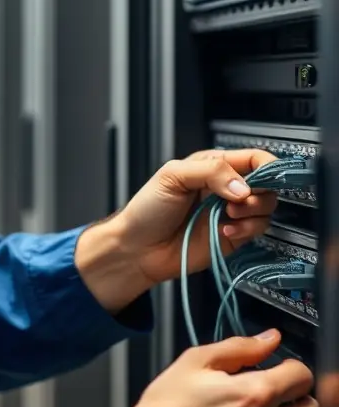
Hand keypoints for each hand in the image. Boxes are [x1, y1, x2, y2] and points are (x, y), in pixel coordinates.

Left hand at [116, 148, 278, 285]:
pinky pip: (256, 230)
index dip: (267, 165)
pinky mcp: (232, 236)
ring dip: (253, 210)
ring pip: (266, 207)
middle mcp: (226, 188)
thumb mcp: (173, 176)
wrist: (139, 248)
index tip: (268, 175)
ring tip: (230, 213)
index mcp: (213, 167)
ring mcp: (230, 213)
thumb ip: (211, 172)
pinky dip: (247, 230)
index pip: (252, 158)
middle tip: (240, 198)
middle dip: (260, 190)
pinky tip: (225, 230)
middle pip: (266, 183)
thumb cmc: (148, 209)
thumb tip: (243, 186)